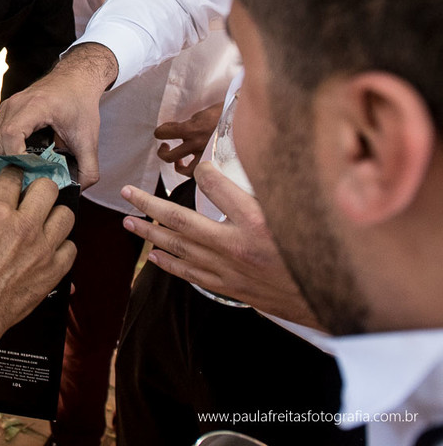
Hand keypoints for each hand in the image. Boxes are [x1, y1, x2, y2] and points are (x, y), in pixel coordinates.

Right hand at [0, 43, 117, 192]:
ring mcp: (6, 108)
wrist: (75, 78)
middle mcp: (15, 105)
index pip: (12, 133)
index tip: (20, 177)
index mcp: (35, 106)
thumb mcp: (89, 137)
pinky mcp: (5, 114)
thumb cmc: (79, 102)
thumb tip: (78, 192)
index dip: (13, 158)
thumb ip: (88, 167)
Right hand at [0, 166, 75, 364]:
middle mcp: (23, 226)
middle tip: (35, 198)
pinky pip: (71, 247)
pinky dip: (61, 247)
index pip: (14, 176)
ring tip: (45, 225)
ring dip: (55, 216)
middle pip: (48, 187)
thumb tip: (3, 198)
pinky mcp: (54, 269)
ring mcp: (43, 248)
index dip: (15, 174)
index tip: (17, 177)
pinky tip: (49, 250)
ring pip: (66, 214)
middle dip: (40, 189)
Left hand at [121, 163, 321, 328]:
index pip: (216, 185)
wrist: (339, 304)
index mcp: (257, 222)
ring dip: (150, 234)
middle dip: (149, 205)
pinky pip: (192, 274)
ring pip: (179, 249)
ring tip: (128, 222)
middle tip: (126, 193)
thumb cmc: (324, 255)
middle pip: (181, 222)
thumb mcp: (300, 213)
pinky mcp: (232, 288)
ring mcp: (230, 271)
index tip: (196, 164)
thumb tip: (251, 161)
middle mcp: (237, 247)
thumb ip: (272, 189)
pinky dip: (170, 263)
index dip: (203, 171)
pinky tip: (154, 255)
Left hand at [154, 103, 222, 176]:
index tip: (163, 130)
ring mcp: (207, 155)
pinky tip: (197, 166)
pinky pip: (203, 172)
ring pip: (185, 170)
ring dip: (178, 166)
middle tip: (165, 146)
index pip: (163, 133)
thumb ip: (190, 123)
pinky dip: (197, 171)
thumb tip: (180, 130)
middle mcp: (197, 144)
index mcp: (191, 129)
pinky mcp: (218, 161)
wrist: (248, 118)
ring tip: (177, 160)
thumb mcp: (203, 113)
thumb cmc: (227, 110)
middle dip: (163, 152)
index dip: (160, 132)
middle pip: (168, 156)